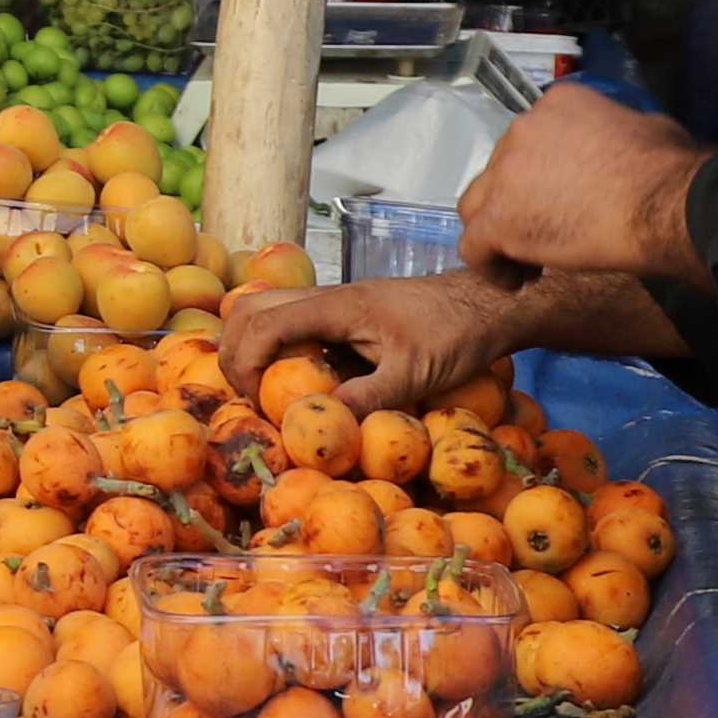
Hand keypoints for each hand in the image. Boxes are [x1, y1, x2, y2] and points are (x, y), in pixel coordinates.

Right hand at [219, 270, 534, 420]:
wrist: (483, 302)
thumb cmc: (454, 334)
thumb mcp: (417, 372)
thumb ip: (371, 394)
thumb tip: (326, 419)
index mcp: (336, 307)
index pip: (263, 324)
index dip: (245, 363)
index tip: (255, 401)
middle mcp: (325, 298)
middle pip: (248, 309)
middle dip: (234, 352)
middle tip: (248, 397)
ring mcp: (331, 303)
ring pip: (264, 309)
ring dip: (249, 346)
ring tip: (263, 390)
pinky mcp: (341, 313)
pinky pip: (288, 320)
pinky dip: (273, 345)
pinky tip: (295, 380)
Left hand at [458, 76, 707, 287]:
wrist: (663, 206)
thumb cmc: (670, 170)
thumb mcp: (650, 128)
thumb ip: (622, 133)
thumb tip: (629, 144)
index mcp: (557, 104)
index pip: (534, 140)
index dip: (545, 174)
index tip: (567, 198)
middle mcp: (522, 129)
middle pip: (503, 170)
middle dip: (521, 201)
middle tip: (551, 229)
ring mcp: (504, 172)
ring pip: (479, 204)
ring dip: (500, 229)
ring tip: (529, 259)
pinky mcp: (498, 218)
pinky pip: (475, 246)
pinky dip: (491, 266)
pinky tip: (517, 281)